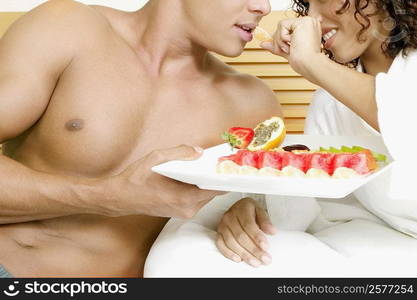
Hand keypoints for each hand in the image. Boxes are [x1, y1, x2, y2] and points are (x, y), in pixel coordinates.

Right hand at [101, 145, 224, 217]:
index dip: (225, 177)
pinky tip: (191, 176)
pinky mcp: (180, 212)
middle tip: (218, 162)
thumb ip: (181, 152)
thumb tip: (199, 151)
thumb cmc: (136, 179)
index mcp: (185, 197)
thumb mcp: (157, 158)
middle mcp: (188, 208)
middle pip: (212, 191)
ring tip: (204, 167)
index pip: (216, 189)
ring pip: (205, 195)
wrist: (120, 198)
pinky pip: (197, 199)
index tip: (232, 167)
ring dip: (205, 182)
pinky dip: (197, 188)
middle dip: (214, 177)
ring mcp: (184, 212)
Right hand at [216, 197, 276, 266]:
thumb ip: (265, 221)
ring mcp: (223, 225)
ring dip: (244, 254)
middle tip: (264, 258)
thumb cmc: (250, 211)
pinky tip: (239, 259)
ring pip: (231, 242)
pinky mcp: (219, 232)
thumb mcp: (260, 211)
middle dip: (253, 249)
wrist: (238, 208)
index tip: (266, 247)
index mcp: (242, 208)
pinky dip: (228, 253)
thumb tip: (272, 231)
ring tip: (255, 262)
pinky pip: (220, 244)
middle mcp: (230, 216)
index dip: (257, 237)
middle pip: (240, 236)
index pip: (248, 225)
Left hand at [261, 17, 322, 77]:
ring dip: (280, 41)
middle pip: (282, 27)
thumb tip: (263, 44)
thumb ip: (276, 46)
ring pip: (280, 26)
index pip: (287, 29)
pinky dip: (283, 38)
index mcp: (307, 29)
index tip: (287, 50)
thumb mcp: (286, 52)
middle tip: (288, 51)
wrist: (309, 65)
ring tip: (291, 48)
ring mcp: (306, 21)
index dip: (281, 40)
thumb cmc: (303, 62)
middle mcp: (309, 23)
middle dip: (279, 42)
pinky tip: (293, 44)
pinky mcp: (302, 22)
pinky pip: (282, 25)